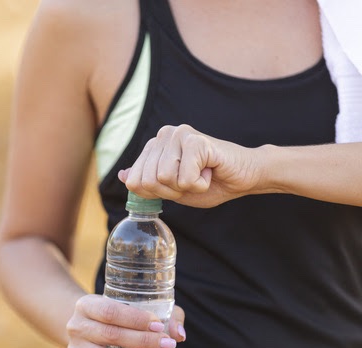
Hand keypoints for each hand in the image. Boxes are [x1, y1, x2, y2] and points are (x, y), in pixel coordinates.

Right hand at [66, 294, 185, 347]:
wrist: (86, 324)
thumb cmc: (117, 311)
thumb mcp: (132, 303)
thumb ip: (161, 313)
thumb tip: (178, 334)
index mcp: (86, 305)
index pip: (109, 312)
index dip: (135, 319)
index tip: (159, 325)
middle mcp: (77, 327)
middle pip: (109, 336)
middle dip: (142, 341)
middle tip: (167, 344)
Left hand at [118, 124, 261, 207]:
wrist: (244, 177)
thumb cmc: (210, 182)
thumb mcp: (172, 188)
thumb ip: (147, 182)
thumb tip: (123, 175)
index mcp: (154, 145)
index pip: (134, 181)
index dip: (158, 193)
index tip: (179, 184)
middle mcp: (163, 135)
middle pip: (147, 181)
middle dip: (172, 191)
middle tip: (193, 179)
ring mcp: (179, 135)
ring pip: (164, 179)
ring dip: (186, 186)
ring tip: (201, 174)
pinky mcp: (195, 141)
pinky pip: (184, 178)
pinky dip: (199, 184)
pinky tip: (210, 172)